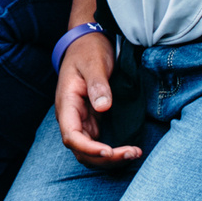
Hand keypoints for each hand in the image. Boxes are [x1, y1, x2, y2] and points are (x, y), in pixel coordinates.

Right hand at [54, 30, 140, 167]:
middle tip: (132, 153)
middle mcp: (71, 116)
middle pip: (81, 150)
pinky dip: (112, 152)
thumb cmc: (89, 50)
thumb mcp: (94, 62)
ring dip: (110, 158)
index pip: (71, 136)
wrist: (87, 42)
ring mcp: (81, 120)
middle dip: (105, 158)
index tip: (109, 151)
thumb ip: (97, 84)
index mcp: (67, 103)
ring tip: (134, 153)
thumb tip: (103, 107)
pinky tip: (128, 149)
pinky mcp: (92, 120)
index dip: (88, 149)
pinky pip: (97, 143)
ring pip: (89, 151)